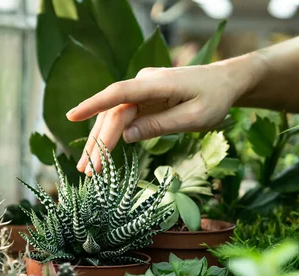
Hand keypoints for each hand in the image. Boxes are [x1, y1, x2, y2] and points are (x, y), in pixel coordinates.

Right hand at [66, 61, 249, 173]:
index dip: (94, 105)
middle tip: (86, 171)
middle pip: (113, 113)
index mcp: (156, 84)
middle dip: (97, 142)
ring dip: (100, 142)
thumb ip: (160, 125)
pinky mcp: (145, 98)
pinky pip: (123, 117)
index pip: (118, 94)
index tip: (72, 117)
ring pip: (114, 116)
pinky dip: (112, 135)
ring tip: (87, 168)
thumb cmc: (215, 99)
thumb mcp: (194, 118)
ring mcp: (143, 90)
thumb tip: (126, 136)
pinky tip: (101, 152)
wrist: (226, 82)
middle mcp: (144, 83)